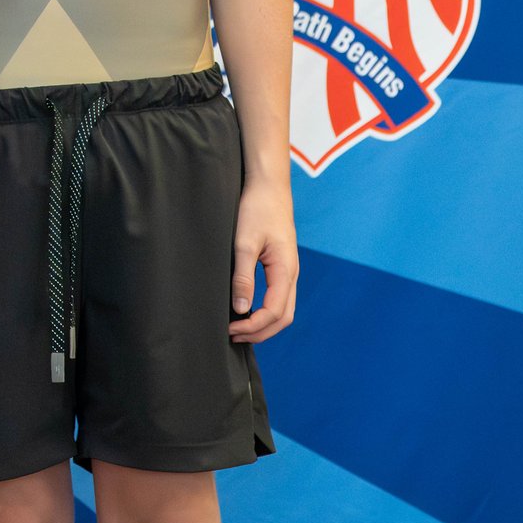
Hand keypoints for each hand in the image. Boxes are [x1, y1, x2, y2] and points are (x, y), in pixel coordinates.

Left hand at [228, 181, 298, 340]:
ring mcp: (289, 271)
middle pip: (283, 317)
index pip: (274, 312)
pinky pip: (279, 297)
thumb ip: (243, 276)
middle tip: (232, 336)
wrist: (268, 186)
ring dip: (263, 324)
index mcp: (286, 270)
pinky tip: (246, 311)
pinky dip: (265, 311)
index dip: (253, 327)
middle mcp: (292, 274)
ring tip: (238, 329)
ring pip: (283, 310)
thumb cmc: (256, 210)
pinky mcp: (281, 266)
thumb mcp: (244, 242)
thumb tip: (240, 309)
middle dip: (260, 332)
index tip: (230, 329)